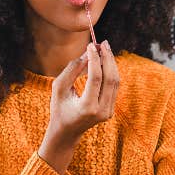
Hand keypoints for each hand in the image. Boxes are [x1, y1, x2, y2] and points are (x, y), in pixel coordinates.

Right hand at [38, 40, 119, 173]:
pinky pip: (114, 87)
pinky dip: (110, 72)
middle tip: (102, 43)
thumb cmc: (59, 108)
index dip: (94, 59)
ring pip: (115, 82)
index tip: (91, 45)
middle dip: (107, 58)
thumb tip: (88, 54)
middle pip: (110, 79)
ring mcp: (108, 112)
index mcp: (87, 107)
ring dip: (111, 63)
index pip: (96, 78)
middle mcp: (101, 111)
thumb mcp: (59, 88)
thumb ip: (72, 70)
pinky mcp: (111, 110)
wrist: (66, 132)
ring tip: (104, 49)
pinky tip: (104, 61)